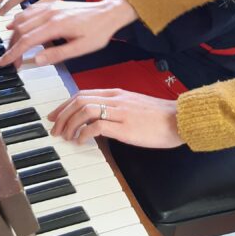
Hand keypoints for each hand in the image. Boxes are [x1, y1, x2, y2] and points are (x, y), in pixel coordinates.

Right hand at [0, 0, 136, 66]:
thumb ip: (58, 54)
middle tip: (10, 62)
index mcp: (56, 25)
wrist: (109, 12)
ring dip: (14, 34)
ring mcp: (50, 7)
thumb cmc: (98, 31)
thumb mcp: (82, 48)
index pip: (27, 40)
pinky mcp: (52, 4)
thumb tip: (37, 60)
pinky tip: (16, 27)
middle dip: (12, 47)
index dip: (13, 53)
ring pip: (22, 19)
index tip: (4, 63)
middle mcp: (50, 13)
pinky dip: (20, 21)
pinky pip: (30, 11)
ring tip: (12, 49)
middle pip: (21, 30)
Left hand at [46, 89, 183, 147]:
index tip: (55, 116)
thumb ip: (116, 109)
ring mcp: (120, 112)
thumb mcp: (133, 107)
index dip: (64, 105)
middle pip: (79, 101)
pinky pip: (97, 126)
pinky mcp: (125, 127)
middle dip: (62, 115)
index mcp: (116, 93)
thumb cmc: (159, 116)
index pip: (82, 94)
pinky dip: (84, 134)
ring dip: (70, 124)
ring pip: (84, 110)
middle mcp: (115, 99)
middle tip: (55, 129)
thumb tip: (98, 120)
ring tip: (66, 137)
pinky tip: (81, 142)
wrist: (179, 119)